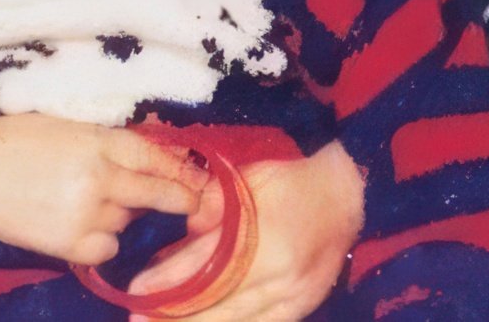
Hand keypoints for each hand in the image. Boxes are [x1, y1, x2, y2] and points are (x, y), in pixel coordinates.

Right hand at [0, 113, 211, 265]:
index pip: (155, 156)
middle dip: (178, 199)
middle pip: (156, 193)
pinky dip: (102, 242)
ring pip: (127, 223)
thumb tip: (150, 158)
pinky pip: (106, 250)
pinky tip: (83, 228)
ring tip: (88, 202)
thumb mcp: (66, 126)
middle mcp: (98, 177)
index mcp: (98, 140)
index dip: (181, 170)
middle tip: (193, 205)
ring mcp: (84, 213)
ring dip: (121, 216)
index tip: (198, 179)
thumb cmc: (11, 139)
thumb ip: (107, 143)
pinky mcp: (66, 243)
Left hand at [125, 139, 364, 320]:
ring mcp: (294, 296)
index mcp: (267, 237)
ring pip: (238, 320)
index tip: (139, 290)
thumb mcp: (251, 180)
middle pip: (219, 302)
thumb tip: (185, 226)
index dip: (171, 279)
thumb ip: (216, 204)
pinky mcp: (301, 307)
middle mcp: (281, 274)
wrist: (350, 195)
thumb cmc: (295, 182)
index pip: (209, 265)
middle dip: (175, 317)